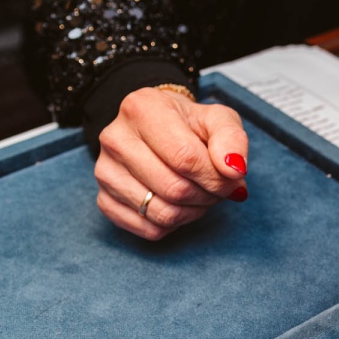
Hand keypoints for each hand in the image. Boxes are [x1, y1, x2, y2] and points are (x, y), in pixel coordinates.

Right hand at [94, 87, 248, 239]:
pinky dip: (174, 225)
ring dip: (194, 212)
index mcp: (141, 108)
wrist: (158, 128)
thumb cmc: (190, 125)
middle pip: (174, 189)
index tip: (232, 179)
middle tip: (218, 187)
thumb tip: (234, 170)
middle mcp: (115, 139)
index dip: (216, 178)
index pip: (185, 158)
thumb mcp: (218, 119)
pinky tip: (180, 205)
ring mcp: (104, 171)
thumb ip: (232, 139)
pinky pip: (149, 230)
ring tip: (200, 193)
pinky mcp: (104, 199)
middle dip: (208, 195)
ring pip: (162, 214)